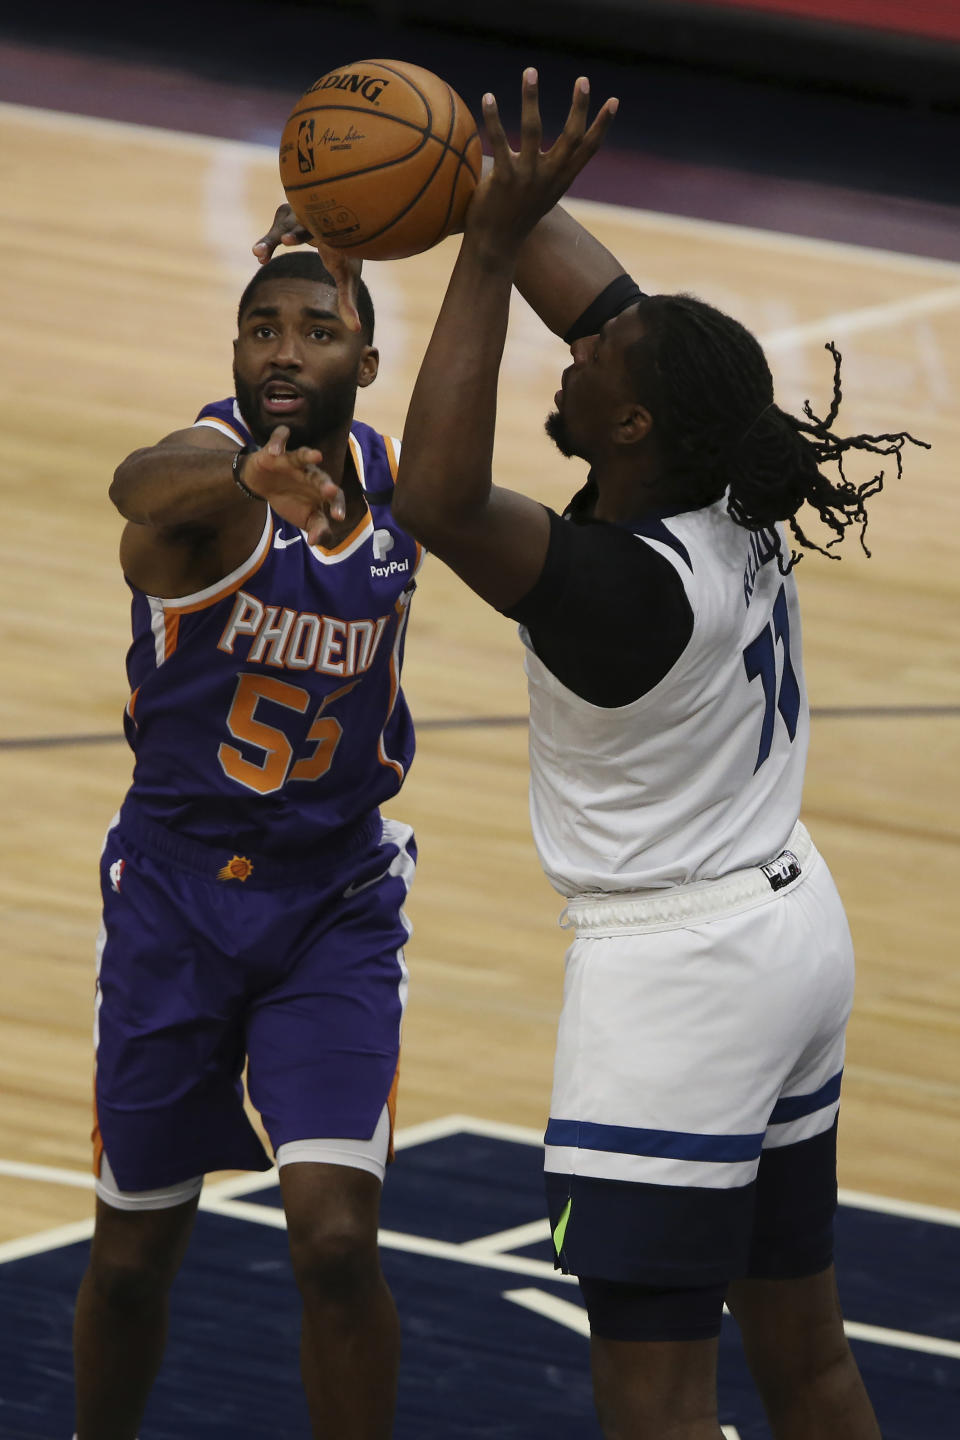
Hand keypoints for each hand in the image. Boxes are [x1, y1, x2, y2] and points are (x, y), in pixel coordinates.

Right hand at [243, 426, 346, 546]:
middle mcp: (311, 473)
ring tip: (316, 456)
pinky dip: (277, 442)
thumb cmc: (290, 501)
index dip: (337, 506)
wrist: (262, 484)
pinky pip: (279, 440)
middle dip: (325, 484)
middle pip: (321, 477)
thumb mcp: (304, 519)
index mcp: (321, 490)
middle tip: (330, 491)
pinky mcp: (276, 450)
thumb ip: (316, 529)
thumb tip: (315, 542)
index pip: (335, 497)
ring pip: (303, 454)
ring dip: (308, 455)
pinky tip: (274, 452)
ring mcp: (294, 461)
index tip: (337, 518)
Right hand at [253, 203, 363, 333]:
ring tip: (258, 255)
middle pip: (302, 225)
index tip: (289, 239)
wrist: (336, 228)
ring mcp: (299, 214)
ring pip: (283, 225)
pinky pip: (276, 228)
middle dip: (292, 232)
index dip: (308, 233)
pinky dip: (268, 241)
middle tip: (283, 239)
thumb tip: (356, 330)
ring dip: (271, 239)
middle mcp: (316, 220)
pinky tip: (261, 258)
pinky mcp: (287, 216)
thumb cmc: (344, 255)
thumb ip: (348, 303)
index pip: (322, 231)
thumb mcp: (347, 279)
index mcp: (334, 233)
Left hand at [467, 70, 617, 252]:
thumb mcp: (538, 195)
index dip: (602, 126)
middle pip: (571, 136)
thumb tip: (543, 150)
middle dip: (580, 107)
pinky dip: (494, 117)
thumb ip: (545, 172)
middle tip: (583, 80)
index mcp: (560, 180)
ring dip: (532, 97)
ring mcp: (527, 177)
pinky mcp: (504, 179)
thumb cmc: (514, 218)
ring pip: (534, 129)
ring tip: (531, 71)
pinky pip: (499, 142)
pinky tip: (488, 97)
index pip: (588, 150)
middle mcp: (548, 177)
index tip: (614, 101)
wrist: (495, 247)